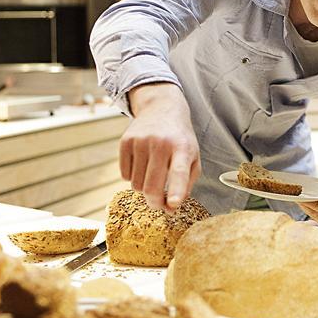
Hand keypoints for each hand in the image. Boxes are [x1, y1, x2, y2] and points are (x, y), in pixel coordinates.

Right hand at [121, 83, 199, 210]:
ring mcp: (141, 141)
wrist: (161, 108)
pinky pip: (124, 175)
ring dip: (144, 188)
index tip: (172, 205)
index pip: (179, 172)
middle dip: (154, 203)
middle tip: (158, 204)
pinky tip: (141, 164)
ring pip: (136, 185)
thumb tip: (170, 209)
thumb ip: (186, 184)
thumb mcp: (193, 157)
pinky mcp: (125, 141)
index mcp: (182, 148)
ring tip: (152, 174)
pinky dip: (132, 177)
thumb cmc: (180, 139)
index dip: (176, 191)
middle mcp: (161, 143)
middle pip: (152, 186)